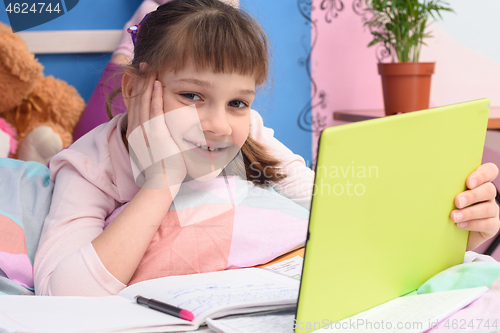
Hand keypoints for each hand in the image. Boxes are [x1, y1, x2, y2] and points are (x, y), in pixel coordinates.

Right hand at [126, 64, 185, 189]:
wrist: (161, 182)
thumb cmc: (161, 171)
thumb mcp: (153, 152)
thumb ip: (154, 141)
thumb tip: (158, 136)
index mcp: (135, 134)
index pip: (134, 106)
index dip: (137, 90)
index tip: (140, 77)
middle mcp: (137, 130)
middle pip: (137, 100)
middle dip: (140, 81)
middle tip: (143, 66)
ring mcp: (145, 131)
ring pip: (144, 102)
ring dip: (147, 84)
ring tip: (150, 68)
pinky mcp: (156, 133)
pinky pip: (155, 110)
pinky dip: (155, 96)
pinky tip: (157, 84)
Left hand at [451, 163, 499, 250]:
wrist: (449, 231)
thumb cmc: (445, 206)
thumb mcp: (445, 194)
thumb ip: (445, 186)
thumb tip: (430, 180)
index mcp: (479, 182)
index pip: (490, 171)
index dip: (482, 175)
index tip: (468, 182)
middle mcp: (488, 195)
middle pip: (489, 190)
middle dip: (472, 195)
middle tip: (457, 201)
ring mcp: (492, 210)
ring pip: (488, 208)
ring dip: (469, 212)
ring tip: (454, 216)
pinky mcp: (492, 225)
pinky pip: (488, 224)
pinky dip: (473, 224)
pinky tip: (459, 225)